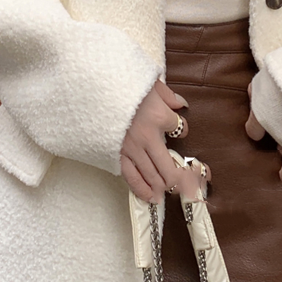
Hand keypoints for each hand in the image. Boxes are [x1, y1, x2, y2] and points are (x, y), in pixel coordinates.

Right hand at [120, 80, 209, 203]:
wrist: (93, 90)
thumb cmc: (122, 85)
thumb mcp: (149, 84)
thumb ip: (168, 96)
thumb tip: (181, 105)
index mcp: (159, 117)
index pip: (179, 129)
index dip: (181, 131)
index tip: (177, 131)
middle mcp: (148, 137)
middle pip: (169, 165)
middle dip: (180, 178)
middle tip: (188, 187)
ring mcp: (132, 149)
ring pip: (152, 175)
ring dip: (163, 187)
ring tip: (171, 194)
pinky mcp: (116, 155)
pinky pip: (131, 177)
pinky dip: (142, 189)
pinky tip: (150, 197)